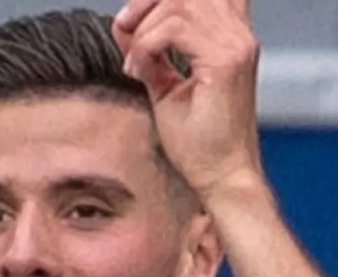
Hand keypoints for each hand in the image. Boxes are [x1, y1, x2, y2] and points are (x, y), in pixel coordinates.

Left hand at [113, 0, 263, 201]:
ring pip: (179, 5)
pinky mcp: (226, 62)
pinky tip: (138, 71)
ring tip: (133, 63)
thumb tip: (126, 25)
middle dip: (145, 5)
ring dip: (143, 29)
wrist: (220, 175)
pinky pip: (174, 30)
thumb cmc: (198, 141)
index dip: (156, 0)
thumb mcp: (165, 86)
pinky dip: (146, 46)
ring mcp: (236, 46)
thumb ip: (151, 53)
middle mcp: (238, 34)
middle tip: (123, 33)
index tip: (126, 25)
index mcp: (229, 36)